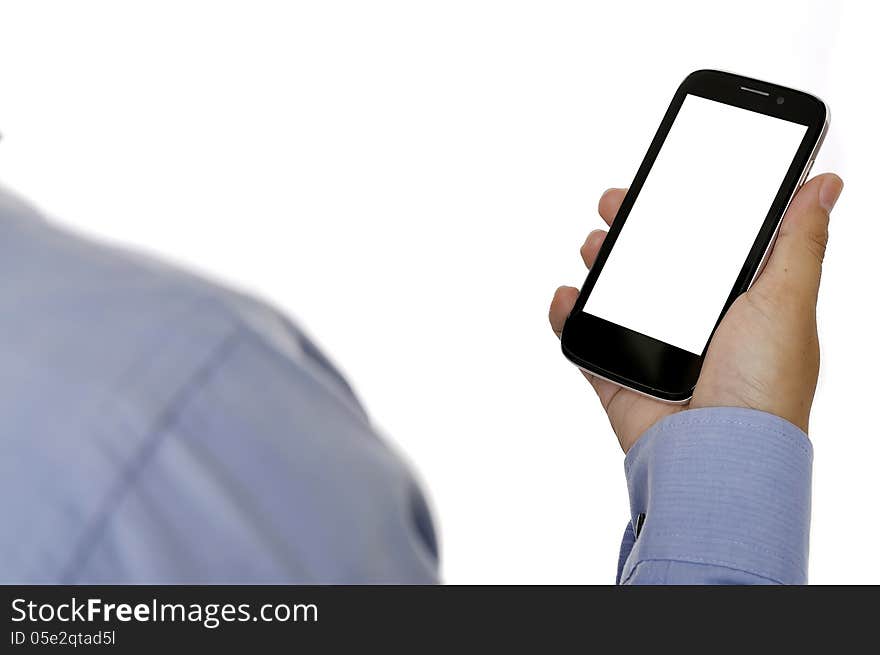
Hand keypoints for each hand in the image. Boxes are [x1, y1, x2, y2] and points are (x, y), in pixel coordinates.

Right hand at [549, 173, 843, 452]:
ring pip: (616, 294)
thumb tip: (824, 184)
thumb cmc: (763, 384)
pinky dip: (568, 316)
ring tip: (594, 246)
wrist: (717, 453)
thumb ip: (798, 241)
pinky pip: (583, 340)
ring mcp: (653, 349)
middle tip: (616, 204)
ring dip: (600, 263)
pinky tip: (569, 296)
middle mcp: (694, 322)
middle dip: (631, 228)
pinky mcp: (619, 375)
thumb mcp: (788, 299)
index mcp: (736, 301)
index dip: (683, 208)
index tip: (666, 178)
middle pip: (653, 262)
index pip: (705, 242)